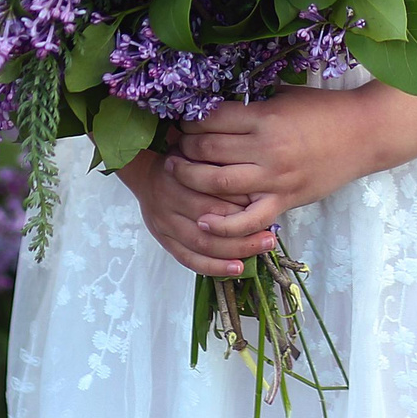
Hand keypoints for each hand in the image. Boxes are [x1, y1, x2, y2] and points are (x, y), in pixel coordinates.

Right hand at [116, 148, 279, 278]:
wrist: (146, 173)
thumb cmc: (181, 160)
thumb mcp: (196, 149)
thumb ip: (216, 160)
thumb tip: (254, 175)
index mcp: (178, 175)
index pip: (212, 193)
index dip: (240, 202)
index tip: (265, 207)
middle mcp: (169, 201)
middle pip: (209, 221)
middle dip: (243, 231)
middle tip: (270, 235)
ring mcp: (165, 224)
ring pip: (202, 244)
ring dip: (234, 250)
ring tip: (260, 249)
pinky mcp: (164, 240)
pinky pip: (189, 260)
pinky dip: (213, 267)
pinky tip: (236, 268)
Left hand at [166, 86, 384, 240]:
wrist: (365, 134)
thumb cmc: (324, 110)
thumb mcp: (284, 97)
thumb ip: (252, 104)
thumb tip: (215, 104)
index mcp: (264, 117)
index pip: (210, 119)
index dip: (189, 120)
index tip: (179, 120)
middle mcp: (266, 149)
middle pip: (208, 149)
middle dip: (183, 147)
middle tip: (171, 145)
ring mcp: (275, 178)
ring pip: (218, 183)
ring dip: (190, 178)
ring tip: (175, 172)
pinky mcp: (285, 200)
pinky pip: (248, 219)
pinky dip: (223, 224)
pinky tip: (202, 221)